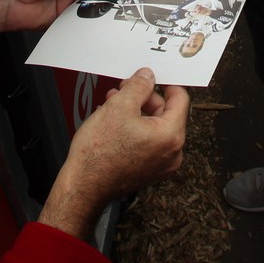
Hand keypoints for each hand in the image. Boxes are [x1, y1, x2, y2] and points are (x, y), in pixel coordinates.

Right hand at [39, 68, 188, 238]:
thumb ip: (138, 86)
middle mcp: (172, 153)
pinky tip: (114, 121)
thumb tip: (148, 77)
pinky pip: (148, 141)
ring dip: (136, 111)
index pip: (180, 98)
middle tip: (126, 88)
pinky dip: (135, 128)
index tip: (153, 76)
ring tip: (114, 103)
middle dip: (144, 97)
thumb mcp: (119, 106)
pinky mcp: (148, 171)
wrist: (83, 186)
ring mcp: (161, 164)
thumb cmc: (99, 154)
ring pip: (154, 127)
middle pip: (166, 112)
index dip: (165, 82)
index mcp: (171, 136)